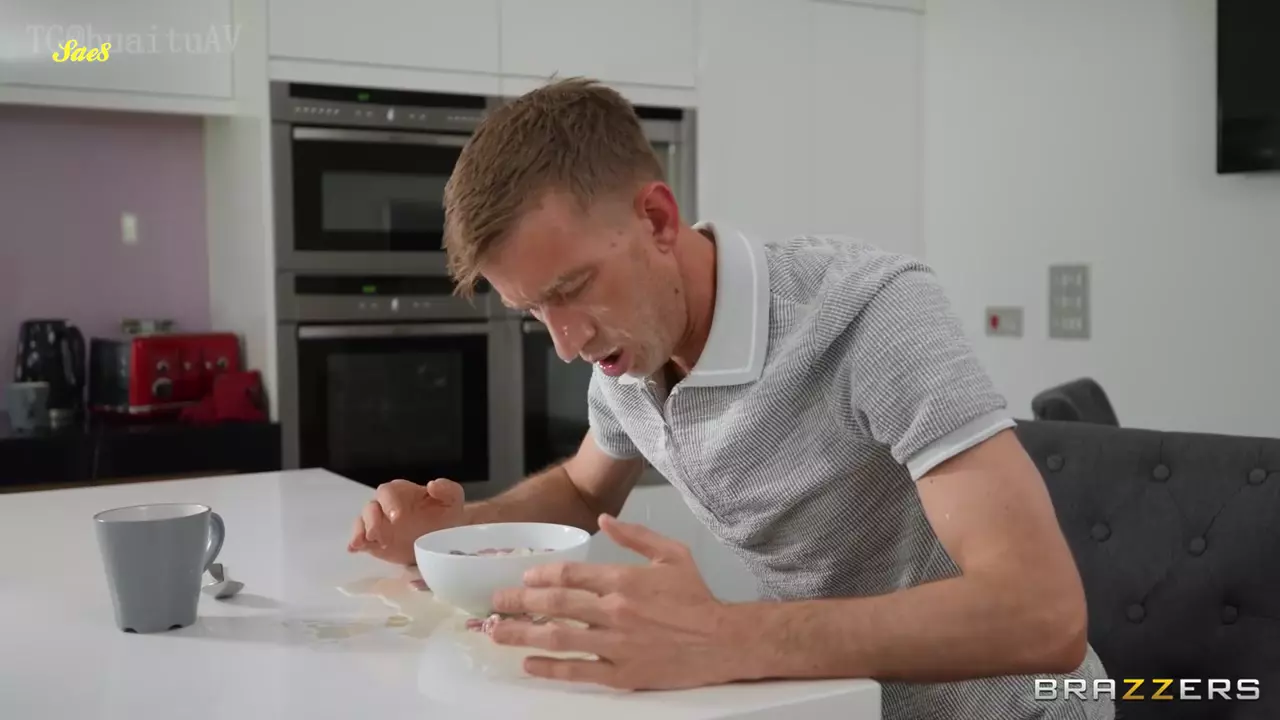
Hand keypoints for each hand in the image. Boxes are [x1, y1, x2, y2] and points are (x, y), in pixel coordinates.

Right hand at [348, 478, 464, 565]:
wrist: (446, 537)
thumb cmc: (447, 515)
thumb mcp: (453, 500)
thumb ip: (447, 489)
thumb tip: (432, 484)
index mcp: (401, 493)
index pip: (388, 491)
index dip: (390, 502)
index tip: (397, 516)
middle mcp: (385, 507)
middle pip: (370, 507)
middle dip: (372, 519)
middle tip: (377, 534)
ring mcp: (379, 525)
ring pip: (363, 522)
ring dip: (362, 531)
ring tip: (366, 541)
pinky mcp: (375, 542)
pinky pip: (361, 540)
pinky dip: (356, 543)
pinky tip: (355, 549)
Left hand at [487, 514, 740, 689]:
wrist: (724, 640)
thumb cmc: (698, 597)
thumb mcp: (672, 554)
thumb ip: (635, 535)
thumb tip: (604, 520)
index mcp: (624, 580)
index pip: (570, 574)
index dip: (540, 576)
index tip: (524, 579)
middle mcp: (615, 610)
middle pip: (554, 605)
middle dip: (518, 603)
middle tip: (495, 603)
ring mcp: (616, 644)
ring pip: (558, 638)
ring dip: (521, 634)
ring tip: (497, 633)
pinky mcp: (622, 674)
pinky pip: (578, 670)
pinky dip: (549, 668)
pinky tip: (528, 663)